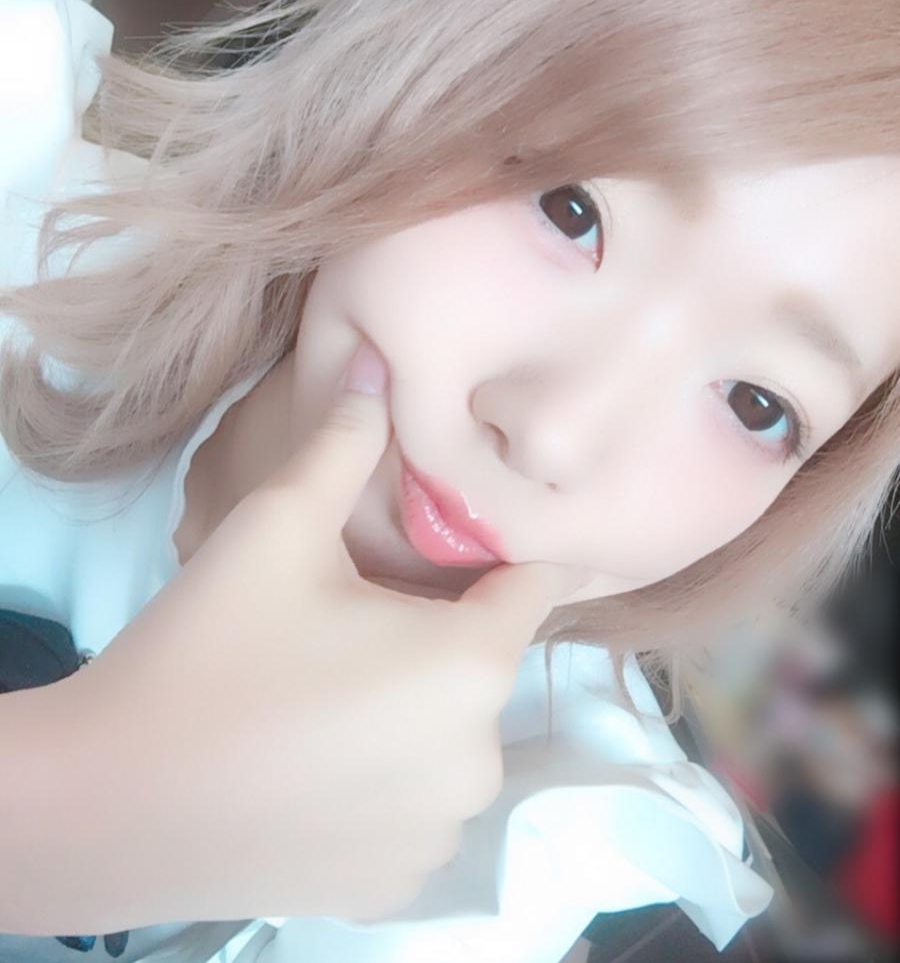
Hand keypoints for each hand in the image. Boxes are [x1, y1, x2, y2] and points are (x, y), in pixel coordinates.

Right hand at [67, 337, 590, 928]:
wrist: (111, 802)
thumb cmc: (206, 649)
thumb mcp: (276, 526)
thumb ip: (344, 440)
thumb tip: (380, 363)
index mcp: (469, 664)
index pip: (534, 581)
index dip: (501, 544)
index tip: (459, 531)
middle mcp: (479, 756)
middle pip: (485, 658)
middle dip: (439, 625)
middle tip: (353, 608)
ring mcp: (439, 832)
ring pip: (452, 732)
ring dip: (412, 704)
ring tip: (325, 684)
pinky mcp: (395, 884)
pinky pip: (418, 802)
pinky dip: (386, 775)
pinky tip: (315, 756)